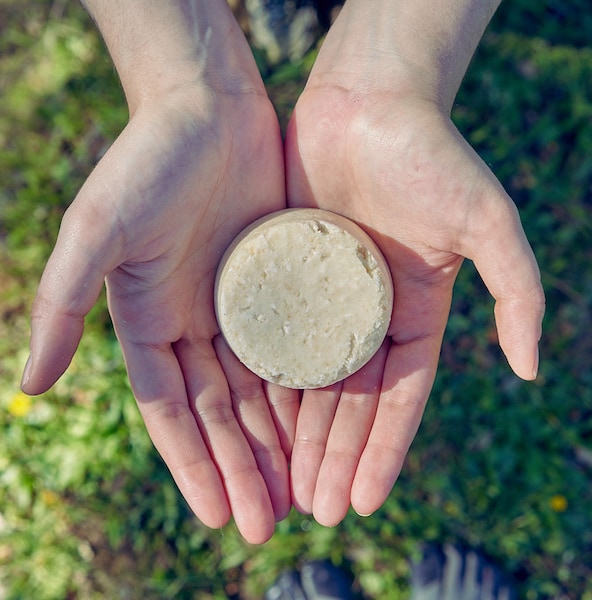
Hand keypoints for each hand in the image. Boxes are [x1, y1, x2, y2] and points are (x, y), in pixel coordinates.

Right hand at [21, 66, 296, 542]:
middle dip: (242, 470)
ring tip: (299, 494)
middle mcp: (195, 324)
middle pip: (222, 414)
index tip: (218, 517)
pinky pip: (295, 349)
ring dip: (276, 444)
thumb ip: (62, 304)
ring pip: (261, 392)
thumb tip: (27, 384)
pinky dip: (305, 392)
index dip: (193, 466)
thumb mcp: (97, 231)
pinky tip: (322, 430)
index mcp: (149, 322)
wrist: (209, 110)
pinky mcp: (282, 285)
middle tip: (269, 525)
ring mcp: (241, 307)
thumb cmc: (148, 162)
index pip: (174, 413)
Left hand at [285, 80, 543, 525]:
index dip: (382, 450)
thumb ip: (516, 290)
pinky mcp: (281, 276)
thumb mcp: (487, 221)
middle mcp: (365, 313)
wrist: (366, 102)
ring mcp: (320, 298)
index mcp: (414, 311)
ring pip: (305, 380)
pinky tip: (249, 426)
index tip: (362, 499)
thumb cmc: (430, 154)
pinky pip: (269, 338)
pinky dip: (262, 384)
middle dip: (332, 457)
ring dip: (295, 435)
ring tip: (281, 486)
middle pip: (348, 402)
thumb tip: (529, 368)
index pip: (397, 398)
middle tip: (313, 511)